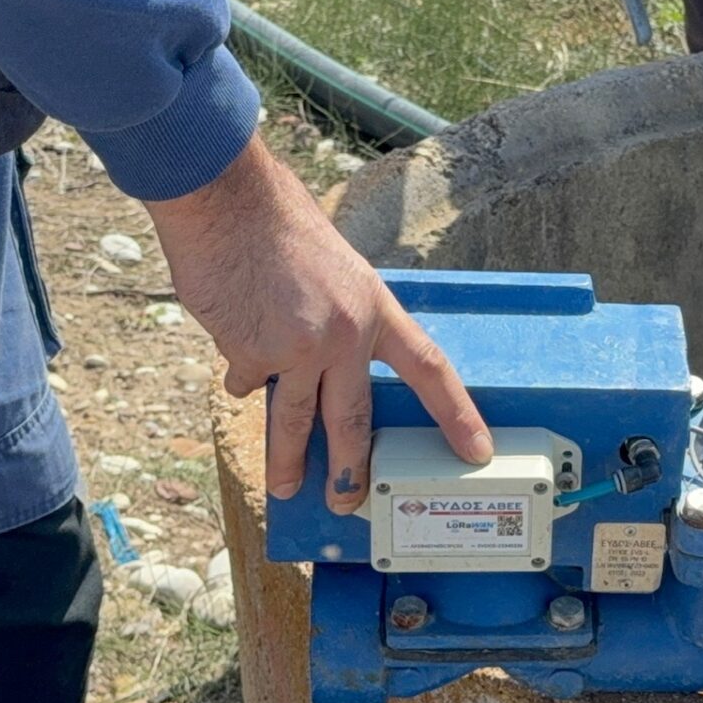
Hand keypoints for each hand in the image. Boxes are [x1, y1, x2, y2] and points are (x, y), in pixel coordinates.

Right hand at [143, 134, 490, 513]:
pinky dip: (243, 377)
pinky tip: (236, 351)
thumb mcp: (333, 268)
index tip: (475, 450)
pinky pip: (248, 382)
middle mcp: (342, 335)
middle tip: (348, 501)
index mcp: (374, 308)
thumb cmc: (277, 222)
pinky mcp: (251, 357)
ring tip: (284, 487)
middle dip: (349, 469)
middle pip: (352, 419)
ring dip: (286, 460)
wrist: (227, 202)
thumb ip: (339, 317)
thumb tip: (322, 364)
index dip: (455, 413)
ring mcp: (296, 350)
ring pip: (295, 421)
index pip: (428, 369)